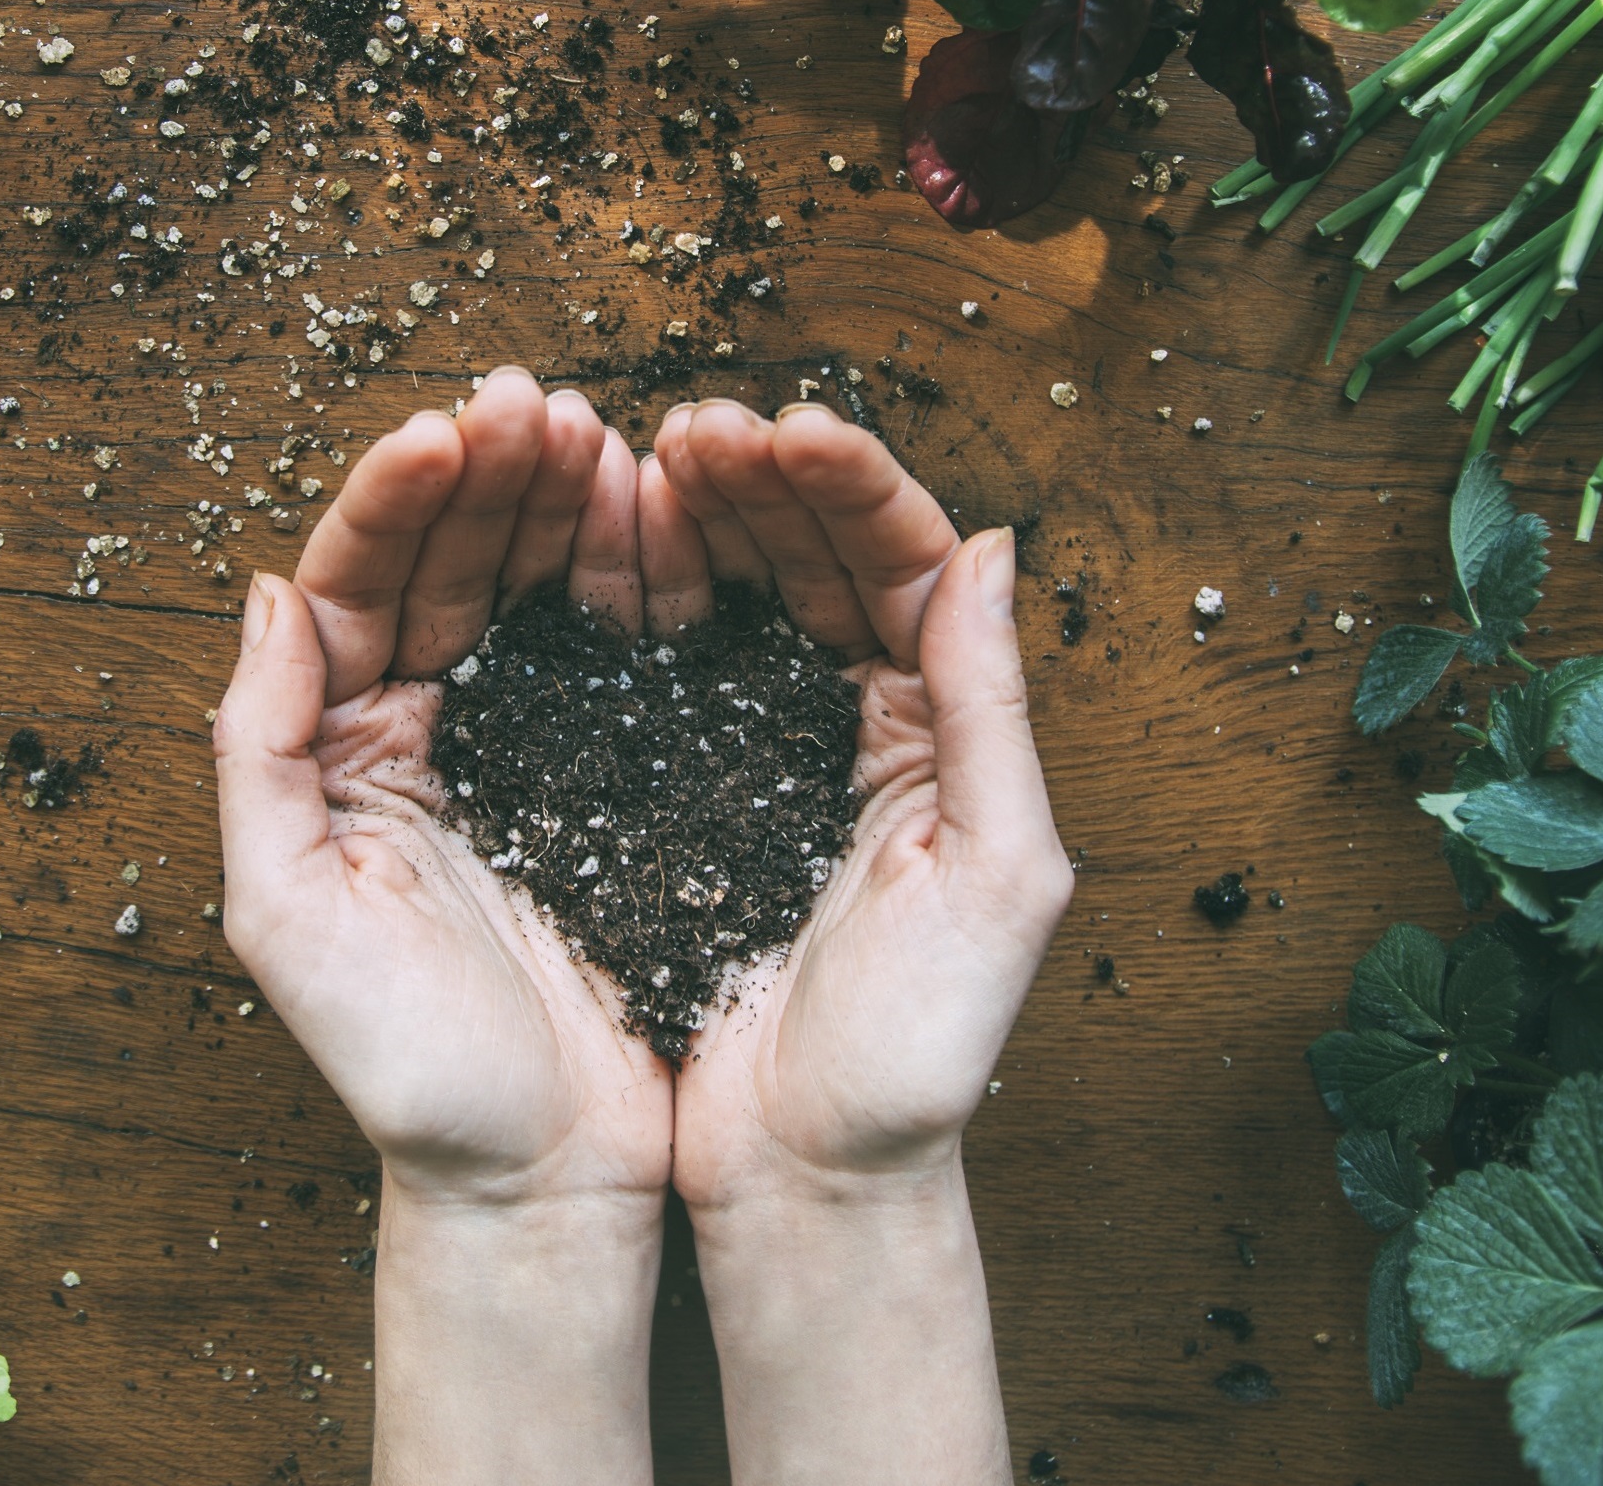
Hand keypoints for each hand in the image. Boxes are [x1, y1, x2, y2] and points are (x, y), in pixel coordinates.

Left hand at [212, 367, 672, 1484]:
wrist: (544, 1174)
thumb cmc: (410, 1070)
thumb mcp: (289, 916)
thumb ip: (256, 750)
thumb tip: (266, 594)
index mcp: (334, 751)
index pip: (354, 586)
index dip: (396, 502)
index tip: (450, 432)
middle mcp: (412, 727)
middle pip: (440, 563)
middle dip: (484, 475)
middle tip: (536, 404)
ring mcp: (509, 741)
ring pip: (519, 585)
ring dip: (549, 502)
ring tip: (592, 434)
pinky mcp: (600, 767)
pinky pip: (601, 645)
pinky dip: (619, 573)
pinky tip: (643, 513)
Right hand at [654, 397, 1072, 1485]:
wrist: (802, 1176)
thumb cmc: (915, 1056)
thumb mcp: (996, 879)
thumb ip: (996, 708)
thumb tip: (997, 543)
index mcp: (943, 727)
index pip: (908, 566)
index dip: (853, 488)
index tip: (791, 430)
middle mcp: (859, 717)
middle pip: (815, 556)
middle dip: (760, 479)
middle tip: (697, 426)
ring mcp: (762, 743)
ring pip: (736, 590)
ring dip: (695, 513)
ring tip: (640, 453)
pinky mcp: (675, 781)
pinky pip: (661, 658)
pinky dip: (638, 590)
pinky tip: (605, 538)